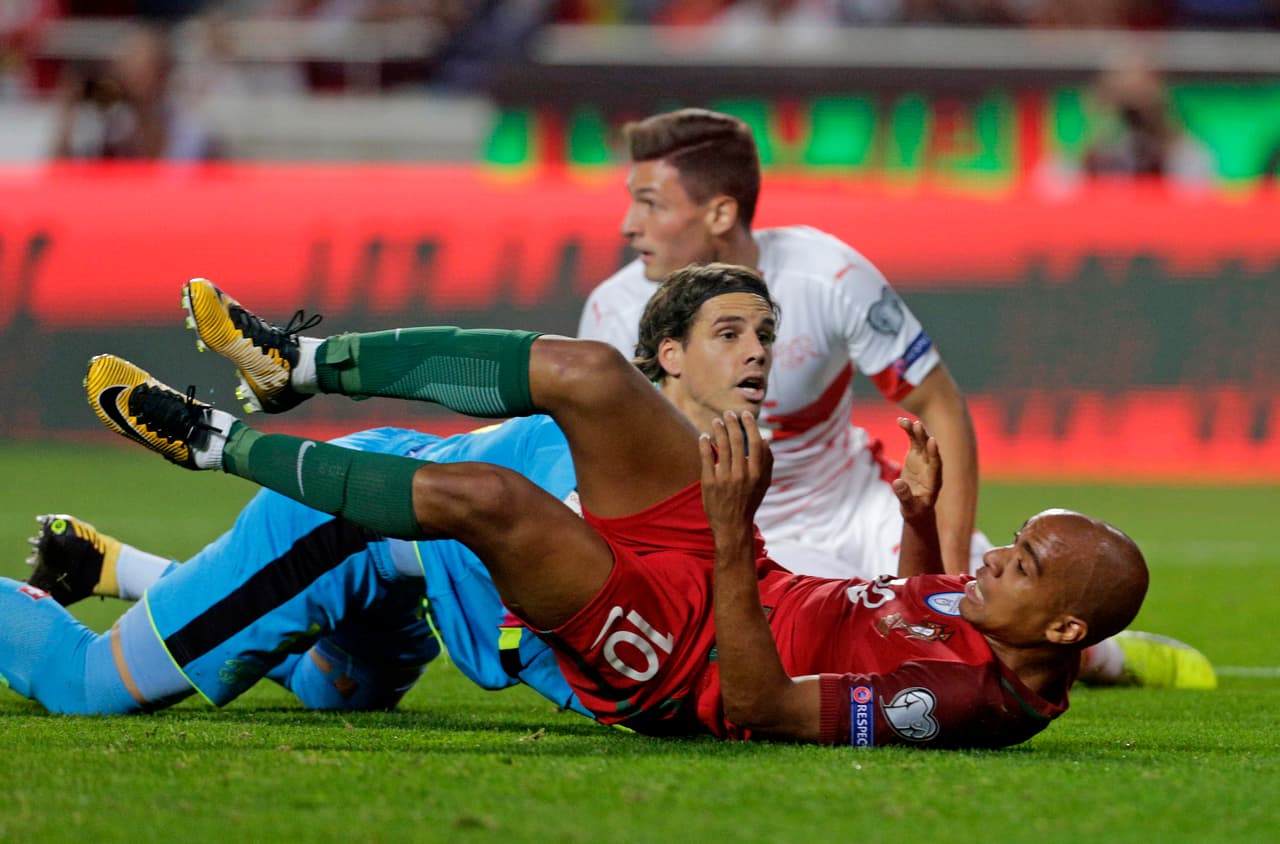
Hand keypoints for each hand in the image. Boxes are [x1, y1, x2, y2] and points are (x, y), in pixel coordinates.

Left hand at [699, 410, 772, 537]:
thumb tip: (765, 440)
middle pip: (737, 441)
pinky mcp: (709, 483)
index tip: (745, 415)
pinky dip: (705, 444)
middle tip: (728, 413)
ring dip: (719, 430)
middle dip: (733, 423)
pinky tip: (704, 436)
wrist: (733, 525)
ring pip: (721, 447)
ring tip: (716, 421)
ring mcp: (724, 479)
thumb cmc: (749, 502)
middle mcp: (741, 474)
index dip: (750, 426)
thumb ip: (767, 463)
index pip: (754, 442)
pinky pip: (706, 458)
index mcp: (756, 473)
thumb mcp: (764, 484)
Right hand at [891, 416, 940, 521]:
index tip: (932, 441)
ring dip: (916, 431)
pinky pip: (913, 440)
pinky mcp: (916, 456)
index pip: (936, 465)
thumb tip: (897, 483)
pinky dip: (908, 431)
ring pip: (922, 442)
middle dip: (924, 438)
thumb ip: (904, 495)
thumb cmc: (915, 510)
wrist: (915, 507)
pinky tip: (900, 421)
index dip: (934, 453)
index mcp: (934, 481)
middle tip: (918, 426)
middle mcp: (931, 467)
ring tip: (906, 422)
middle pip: (929, 450)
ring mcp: (924, 460)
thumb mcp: (909, 507)